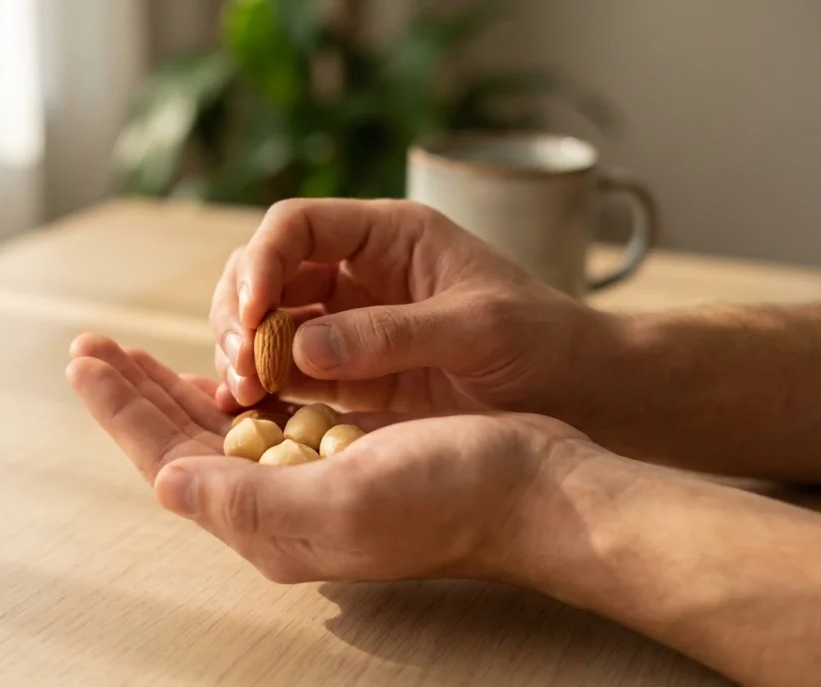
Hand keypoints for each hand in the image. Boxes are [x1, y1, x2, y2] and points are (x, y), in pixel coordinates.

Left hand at [66, 334, 600, 585]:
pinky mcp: (340, 452)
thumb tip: (162, 484)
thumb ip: (248, 502)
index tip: (84, 361)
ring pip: (218, 429)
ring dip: (173, 386)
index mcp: (271, 524)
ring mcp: (310, 479)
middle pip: (184, 443)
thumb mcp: (348, 502)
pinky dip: (232, 385)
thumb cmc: (453, 493)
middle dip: (134, 393)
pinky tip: (218, 364)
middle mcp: (281, 507)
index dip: (122, 412)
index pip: (170, 462)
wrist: (532, 488)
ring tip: (133, 352)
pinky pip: (266, 418)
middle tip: (91, 346)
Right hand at [209, 198, 618, 414]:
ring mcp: (352, 322)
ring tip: (241, 393)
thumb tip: (301, 347)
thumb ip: (392, 334)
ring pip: (270, 323)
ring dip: (245, 352)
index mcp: (390, 235)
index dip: (263, 261)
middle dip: (242, 311)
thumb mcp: (477, 329)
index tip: (254, 312)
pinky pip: (292, 370)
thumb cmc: (543, 342)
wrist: (580, 395)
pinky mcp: (353, 372)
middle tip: (240, 366)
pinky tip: (252, 411)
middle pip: (269, 272)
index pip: (298, 226)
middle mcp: (361, 271)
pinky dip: (266, 387)